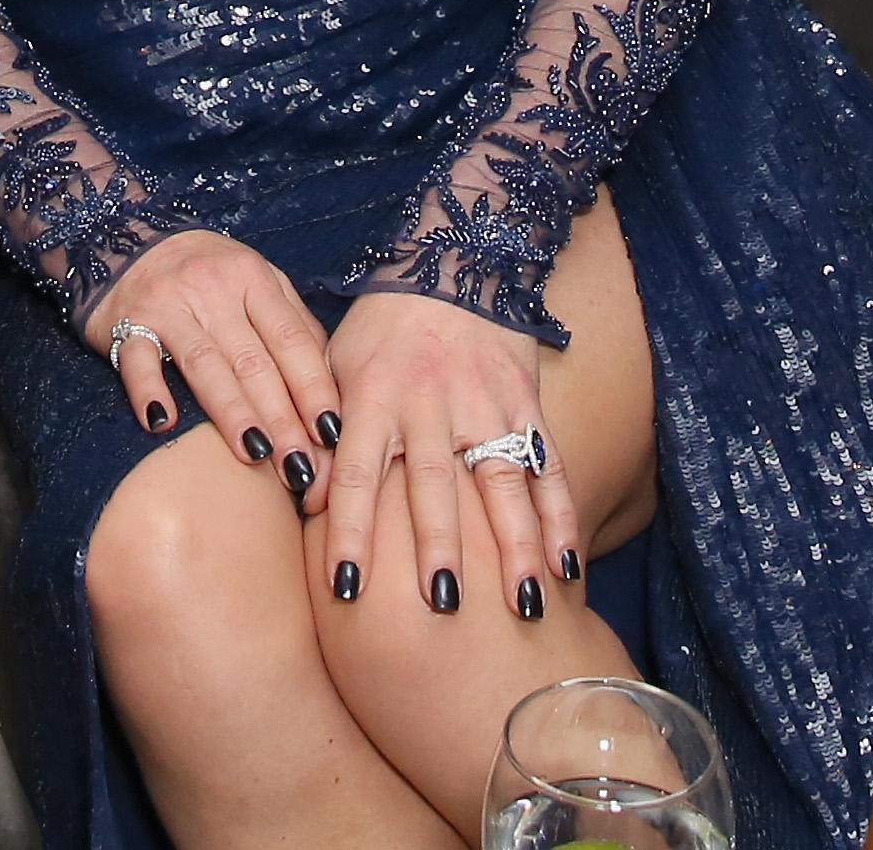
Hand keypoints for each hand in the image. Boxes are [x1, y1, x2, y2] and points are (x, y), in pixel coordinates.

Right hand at [79, 230, 342, 514]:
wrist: (129, 242)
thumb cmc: (208, 272)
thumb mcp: (256, 280)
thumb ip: (291, 322)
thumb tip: (331, 381)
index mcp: (253, 279)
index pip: (291, 340)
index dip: (313, 388)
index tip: (332, 433)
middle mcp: (213, 290)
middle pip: (253, 361)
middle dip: (281, 417)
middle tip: (301, 466)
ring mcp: (167, 306)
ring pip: (205, 364)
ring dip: (231, 412)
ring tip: (255, 454)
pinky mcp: (124, 324)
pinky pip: (137, 360)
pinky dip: (149, 390)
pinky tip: (162, 423)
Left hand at [319, 284, 571, 627]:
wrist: (453, 264)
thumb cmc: (381, 332)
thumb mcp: (336, 367)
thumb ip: (323, 432)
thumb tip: (306, 502)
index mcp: (373, 397)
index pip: (356, 473)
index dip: (349, 531)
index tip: (345, 588)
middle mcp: (429, 404)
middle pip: (434, 483)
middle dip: (438, 545)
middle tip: (441, 606)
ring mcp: (484, 405)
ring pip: (501, 482)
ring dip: (513, 546)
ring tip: (523, 607)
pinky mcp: (525, 405)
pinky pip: (547, 468)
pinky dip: (559, 517)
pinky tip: (566, 568)